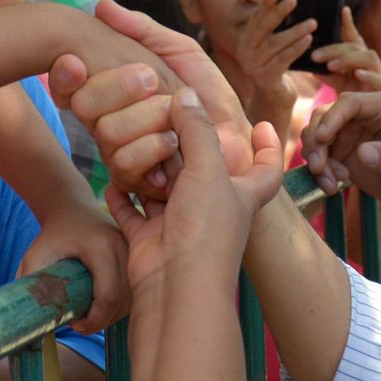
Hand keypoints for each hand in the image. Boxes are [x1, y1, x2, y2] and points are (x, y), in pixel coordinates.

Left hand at [17, 198, 128, 333]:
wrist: (72, 208)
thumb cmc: (53, 234)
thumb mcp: (36, 255)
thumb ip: (31, 283)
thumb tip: (29, 318)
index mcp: (102, 247)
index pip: (109, 296)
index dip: (93, 320)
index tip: (74, 324)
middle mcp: (124, 248)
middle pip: (122, 302)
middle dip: (101, 321)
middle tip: (80, 323)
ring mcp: (133, 252)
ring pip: (131, 299)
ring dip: (111, 315)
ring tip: (89, 314)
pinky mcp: (136, 258)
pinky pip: (133, 292)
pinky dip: (119, 305)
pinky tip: (100, 304)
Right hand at [48, 0, 254, 198]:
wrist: (236, 142)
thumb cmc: (210, 98)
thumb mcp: (181, 53)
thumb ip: (143, 31)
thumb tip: (100, 6)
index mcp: (111, 95)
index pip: (67, 86)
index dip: (64, 75)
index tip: (75, 61)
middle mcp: (106, 124)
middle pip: (84, 106)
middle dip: (124, 89)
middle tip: (157, 86)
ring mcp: (117, 154)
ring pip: (105, 132)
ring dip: (150, 121)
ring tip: (176, 125)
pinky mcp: (133, 183)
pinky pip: (122, 163)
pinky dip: (154, 150)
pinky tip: (173, 149)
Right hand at [111, 89, 282, 294]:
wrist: (177, 285)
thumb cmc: (205, 229)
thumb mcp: (208, 169)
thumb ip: (197, 129)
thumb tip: (187, 94)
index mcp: (240, 194)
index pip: (266, 169)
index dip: (269, 147)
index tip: (262, 125)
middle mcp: (212, 209)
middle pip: (203, 171)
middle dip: (188, 148)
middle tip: (170, 117)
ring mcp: (180, 225)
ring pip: (165, 188)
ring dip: (151, 168)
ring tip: (137, 140)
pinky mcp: (150, 239)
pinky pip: (133, 212)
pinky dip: (123, 196)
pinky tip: (112, 179)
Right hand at [231, 0, 316, 124]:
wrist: (274, 101)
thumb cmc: (277, 69)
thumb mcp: (272, 49)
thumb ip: (274, 31)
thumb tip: (289, 3)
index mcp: (245, 42)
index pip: (256, 19)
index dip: (265, 4)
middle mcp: (245, 53)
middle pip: (263, 28)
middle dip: (278, 12)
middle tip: (294, 0)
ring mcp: (254, 67)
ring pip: (275, 43)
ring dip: (294, 31)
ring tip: (312, 23)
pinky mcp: (266, 78)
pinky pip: (283, 59)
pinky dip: (296, 48)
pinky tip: (308, 40)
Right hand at [301, 91, 380, 209]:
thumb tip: (363, 153)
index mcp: (380, 106)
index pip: (349, 103)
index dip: (332, 118)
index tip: (323, 138)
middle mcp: (360, 116)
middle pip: (324, 117)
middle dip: (316, 141)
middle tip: (319, 168)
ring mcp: (347, 133)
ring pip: (316, 137)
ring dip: (316, 159)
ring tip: (331, 184)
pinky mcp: (340, 152)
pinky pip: (319, 156)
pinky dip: (319, 172)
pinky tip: (333, 187)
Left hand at [306, 7, 380, 93]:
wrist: (358, 113)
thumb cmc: (345, 89)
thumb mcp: (332, 75)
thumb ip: (323, 64)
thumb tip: (308, 56)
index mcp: (357, 52)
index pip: (352, 34)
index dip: (347, 23)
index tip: (342, 10)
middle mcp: (369, 58)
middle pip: (354, 46)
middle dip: (334, 50)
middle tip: (315, 56)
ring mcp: (378, 70)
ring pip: (367, 57)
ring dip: (348, 59)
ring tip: (331, 65)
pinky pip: (379, 78)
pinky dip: (368, 75)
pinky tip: (357, 74)